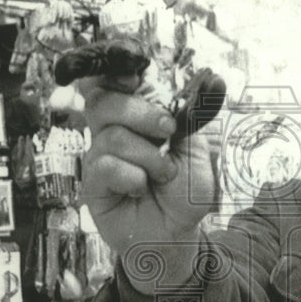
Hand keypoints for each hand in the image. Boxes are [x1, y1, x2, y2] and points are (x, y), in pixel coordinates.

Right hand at [78, 79, 216, 285]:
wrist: (176, 235)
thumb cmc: (183, 194)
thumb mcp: (197, 152)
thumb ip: (190, 119)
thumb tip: (208, 80)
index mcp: (139, 115)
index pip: (115, 79)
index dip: (115, 66)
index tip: (134, 69)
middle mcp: (114, 129)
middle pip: (103, 97)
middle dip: (140, 111)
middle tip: (167, 131)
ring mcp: (100, 154)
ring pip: (110, 133)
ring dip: (147, 155)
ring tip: (163, 175)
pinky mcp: (92, 182)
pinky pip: (104, 164)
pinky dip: (132, 177)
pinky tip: (140, 189)